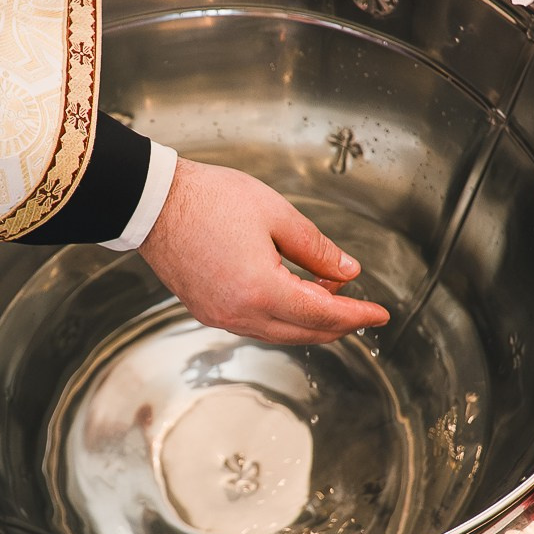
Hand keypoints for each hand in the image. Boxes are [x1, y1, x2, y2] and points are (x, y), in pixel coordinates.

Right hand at [138, 158, 389, 344]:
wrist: (152, 202)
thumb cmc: (208, 200)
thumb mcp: (276, 214)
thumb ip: (316, 248)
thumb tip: (347, 271)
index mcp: (261, 290)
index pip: (323, 314)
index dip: (356, 315)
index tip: (380, 313)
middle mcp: (240, 314)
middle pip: (303, 333)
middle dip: (337, 323)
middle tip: (360, 308)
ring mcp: (220, 316)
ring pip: (279, 333)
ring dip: (309, 320)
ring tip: (329, 294)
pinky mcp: (207, 310)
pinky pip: (256, 325)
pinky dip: (282, 316)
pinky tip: (293, 296)